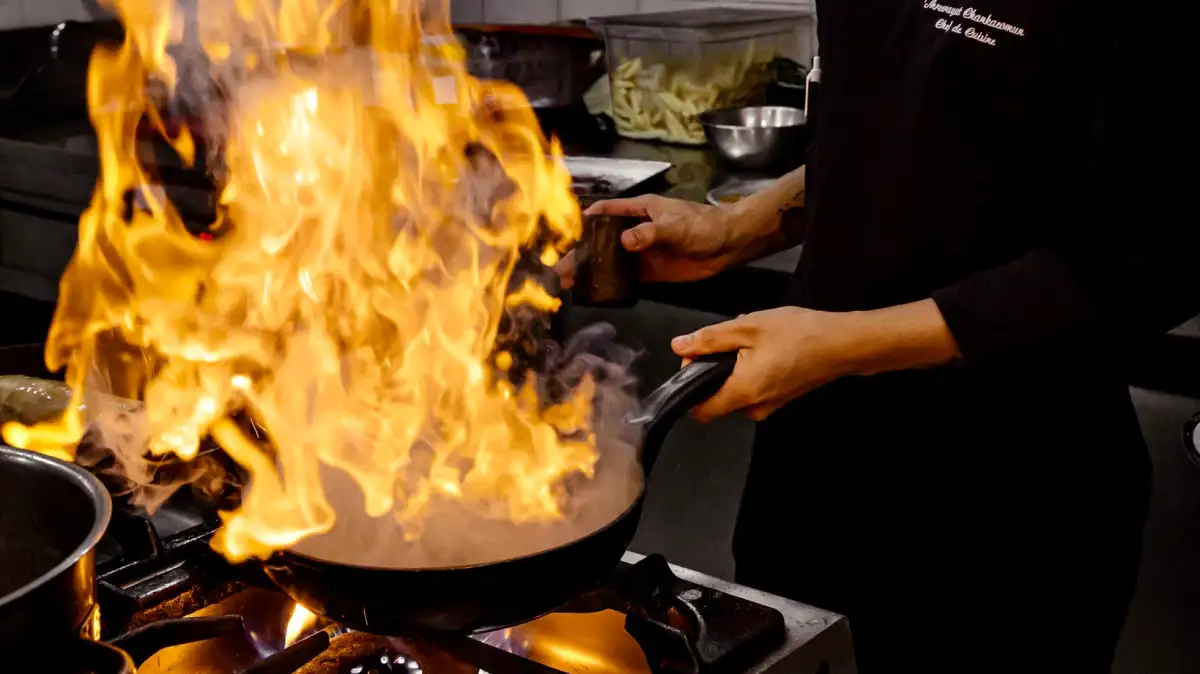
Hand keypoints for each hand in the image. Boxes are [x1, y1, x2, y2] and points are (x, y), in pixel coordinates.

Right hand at [556, 195, 740, 288]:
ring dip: (592, 271)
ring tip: (570, 285)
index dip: (585, 221)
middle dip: (581, 254)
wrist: (728, 244)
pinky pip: (626, 277)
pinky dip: (611, 284)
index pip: (605, 212)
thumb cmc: (703, 225)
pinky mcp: (650, 271)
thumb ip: (650, 233)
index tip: (567, 236)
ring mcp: (642, 252)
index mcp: (639, 211)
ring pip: (610, 261)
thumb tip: (624, 243)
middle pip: (601, 240)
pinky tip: (596, 293)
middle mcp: (635, 230)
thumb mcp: (675, 225)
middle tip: (561, 271)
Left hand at [672, 307, 861, 421]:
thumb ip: (709, 339)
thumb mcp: (746, 328)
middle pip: (716, 397)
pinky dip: (752, 369)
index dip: (690, 384)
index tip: (698, 357)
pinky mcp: (781, 397)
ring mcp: (770, 405)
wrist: (843, 344)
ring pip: (735, 389)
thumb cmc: (797, 333)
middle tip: (731, 339)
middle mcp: (754, 407)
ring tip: (753, 339)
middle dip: (715, 368)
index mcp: (741, 393)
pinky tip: (768, 346)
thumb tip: (678, 346)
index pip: (699, 411)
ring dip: (735, 365)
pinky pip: (754, 387)